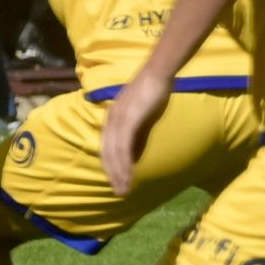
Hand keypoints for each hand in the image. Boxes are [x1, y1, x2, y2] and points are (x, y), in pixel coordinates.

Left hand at [100, 68, 171, 194]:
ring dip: (118, 173)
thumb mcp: (143, 114)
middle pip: (106, 153)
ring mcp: (118, 120)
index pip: (107, 147)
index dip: (110, 166)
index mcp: (113, 119)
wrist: (158, 72)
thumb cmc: (154, 89)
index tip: (117, 180)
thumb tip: (136, 152)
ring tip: (124, 189)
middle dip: (112, 174)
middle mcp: (111, 120)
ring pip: (114, 153)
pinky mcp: (128, 120)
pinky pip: (124, 147)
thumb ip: (138, 131)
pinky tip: (129, 174)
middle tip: (119, 192)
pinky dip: (125, 163)